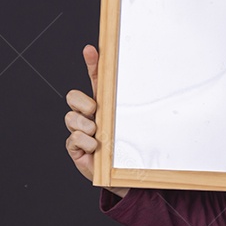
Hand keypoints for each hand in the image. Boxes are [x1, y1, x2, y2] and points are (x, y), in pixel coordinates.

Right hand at [65, 44, 129, 198]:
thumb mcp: (134, 126)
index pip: (96, 79)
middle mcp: (89, 115)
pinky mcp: (75, 147)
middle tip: (96, 111)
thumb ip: (136, 109)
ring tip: (98, 134)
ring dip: (85, 126)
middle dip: (81, 101)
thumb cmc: (131, 149)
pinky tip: (96, 148)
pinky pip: (73, 138)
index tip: (91, 49)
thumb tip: (154, 84)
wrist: (125, 176)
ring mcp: (80, 130)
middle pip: (73, 96)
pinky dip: (86, 142)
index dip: (92, 63)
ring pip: (71, 117)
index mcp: (105, 104)